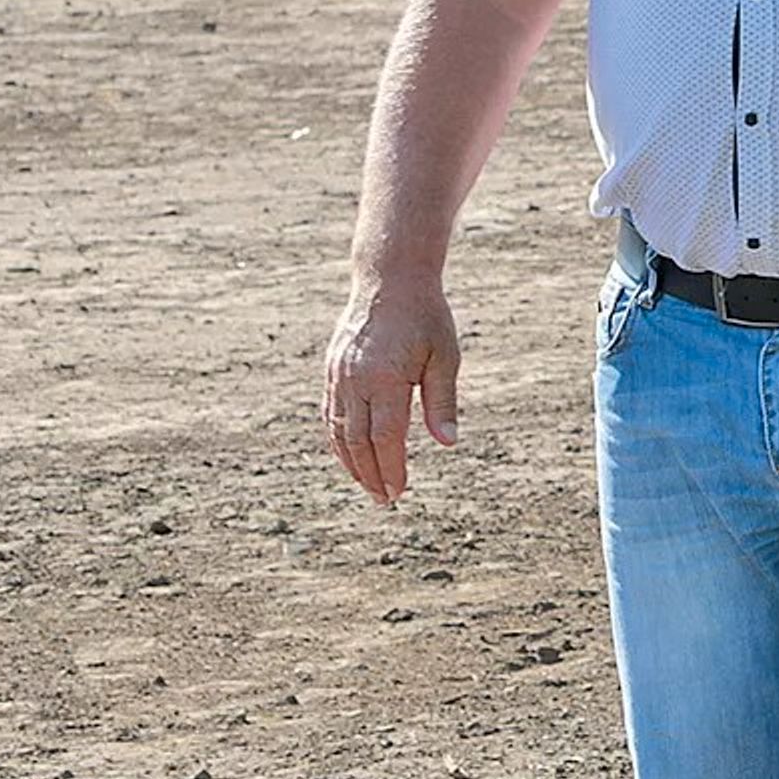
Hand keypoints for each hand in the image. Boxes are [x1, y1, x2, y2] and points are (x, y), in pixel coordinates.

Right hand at [324, 276, 462, 504]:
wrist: (390, 279)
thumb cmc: (426, 316)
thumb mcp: (445, 355)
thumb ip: (442, 400)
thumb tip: (448, 443)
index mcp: (386, 378)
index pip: (386, 437)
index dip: (391, 467)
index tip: (399, 491)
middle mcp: (356, 380)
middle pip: (358, 441)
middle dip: (370, 474)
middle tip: (384, 499)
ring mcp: (339, 375)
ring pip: (339, 430)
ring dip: (351, 462)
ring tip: (367, 484)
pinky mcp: (332, 370)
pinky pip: (330, 413)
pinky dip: (338, 438)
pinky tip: (349, 453)